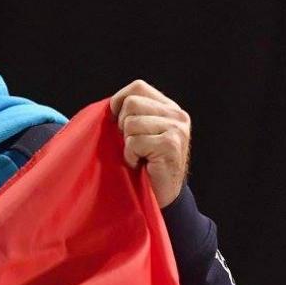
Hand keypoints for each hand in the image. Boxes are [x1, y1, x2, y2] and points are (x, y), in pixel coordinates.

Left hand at [109, 80, 190, 207]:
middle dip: (123, 127)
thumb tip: (108, 106)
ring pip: (131, 123)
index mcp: (168, 108)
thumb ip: (130, 115)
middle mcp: (176, 115)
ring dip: (128, 144)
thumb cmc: (144, 166)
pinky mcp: (170, 144)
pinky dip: (131, 156)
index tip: (118, 124)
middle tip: (134, 146)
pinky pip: (135, 142)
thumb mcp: (138, 134)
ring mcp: (176, 129)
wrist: (163, 197)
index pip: (137, 87)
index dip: (119, 103)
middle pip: (131, 103)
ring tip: (140, 156)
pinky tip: (142, 164)